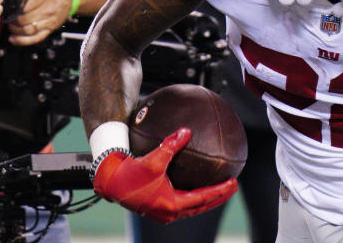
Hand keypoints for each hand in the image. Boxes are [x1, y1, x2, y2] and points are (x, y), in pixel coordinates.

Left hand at [6, 0, 71, 44]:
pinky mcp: (51, 28)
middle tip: (5, 16)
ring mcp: (50, 19)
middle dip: (10, 19)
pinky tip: (13, 38)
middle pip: (22, 19)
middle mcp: (48, 7)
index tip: (3, 6)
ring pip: (27, 30)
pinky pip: (35, 38)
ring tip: (10, 24)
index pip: (21, 5)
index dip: (9, 7)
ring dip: (14, 29)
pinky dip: (22, 40)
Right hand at [92, 128, 237, 222]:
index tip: (234, 183)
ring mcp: (162, 211)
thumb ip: (171, 145)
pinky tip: (193, 182)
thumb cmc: (130, 172)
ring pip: (191, 206)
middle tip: (232, 186)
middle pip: (200, 206)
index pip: (203, 198)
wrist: (108, 182)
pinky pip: (181, 201)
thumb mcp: (153, 158)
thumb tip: (186, 131)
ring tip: (218, 187)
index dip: (220, 191)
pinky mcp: (156, 206)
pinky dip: (191, 194)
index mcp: (172, 205)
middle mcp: (169, 212)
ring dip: (205, 198)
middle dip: (218, 196)